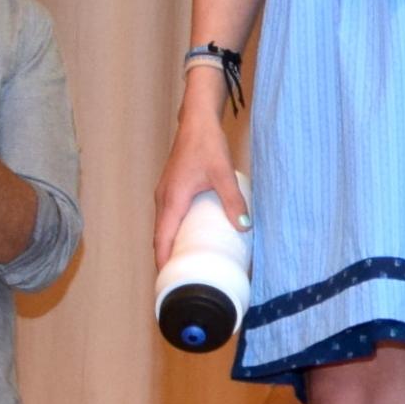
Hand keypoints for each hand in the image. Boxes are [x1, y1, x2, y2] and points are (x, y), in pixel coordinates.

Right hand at [150, 91, 249, 268]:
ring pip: (164, 227)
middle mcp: (163, 200)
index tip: (169, 282)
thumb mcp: (223, 174)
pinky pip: (170, 217)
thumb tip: (244, 228)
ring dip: (171, 245)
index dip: (163, 262)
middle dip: (168, 259)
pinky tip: (192, 238)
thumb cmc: (206, 145)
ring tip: (187, 264)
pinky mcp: (172, 190)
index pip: (161, 240)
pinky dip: (175, 232)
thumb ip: (234, 201)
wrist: (197, 122)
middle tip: (182, 279)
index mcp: (171, 201)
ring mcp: (165, 195)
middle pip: (160, 238)